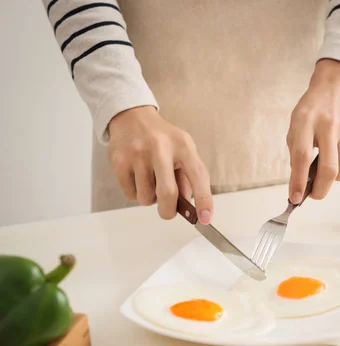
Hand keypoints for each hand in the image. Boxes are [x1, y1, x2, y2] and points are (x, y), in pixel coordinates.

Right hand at [107, 106, 212, 222]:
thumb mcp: (183, 149)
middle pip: (167, 193)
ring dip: (150, 199)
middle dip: (168, 210)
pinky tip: (137, 177)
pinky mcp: (119, 161)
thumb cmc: (163, 139)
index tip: (206, 219)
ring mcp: (138, 154)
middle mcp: (161, 148)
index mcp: (183, 145)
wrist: (131, 117)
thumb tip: (189, 205)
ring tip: (150, 182)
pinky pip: (130, 194)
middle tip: (168, 211)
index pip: (198, 176)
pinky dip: (135, 193)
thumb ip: (188, 176)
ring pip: (146, 198)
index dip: (204, 200)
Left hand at [287, 59, 339, 202]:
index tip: (294, 199)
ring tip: (327, 164)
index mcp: (305, 121)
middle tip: (313, 195)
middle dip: (320, 190)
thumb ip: (296, 155)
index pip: (301, 157)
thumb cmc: (311, 113)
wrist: (335, 88)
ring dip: (333, 178)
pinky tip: (339, 157)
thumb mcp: (296, 127)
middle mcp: (329, 125)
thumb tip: (300, 188)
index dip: (298, 182)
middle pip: (328, 169)